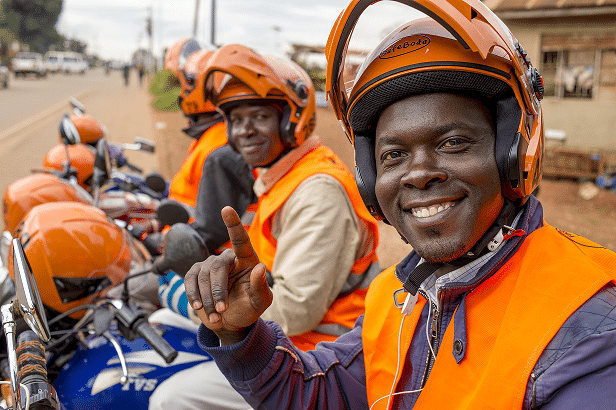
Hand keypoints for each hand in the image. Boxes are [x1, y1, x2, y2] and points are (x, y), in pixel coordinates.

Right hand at [185, 206, 272, 344]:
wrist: (230, 322)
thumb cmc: (249, 308)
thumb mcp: (260, 302)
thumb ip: (261, 287)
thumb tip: (260, 267)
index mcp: (247, 260)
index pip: (241, 239)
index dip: (233, 224)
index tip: (226, 209)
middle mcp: (228, 258)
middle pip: (218, 266)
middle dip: (218, 290)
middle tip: (222, 310)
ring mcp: (210, 265)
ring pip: (203, 276)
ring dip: (208, 299)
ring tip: (216, 315)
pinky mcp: (196, 274)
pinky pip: (190, 280)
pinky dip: (194, 296)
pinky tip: (199, 307)